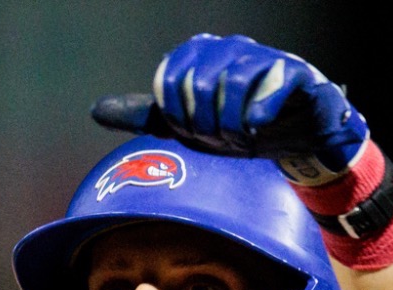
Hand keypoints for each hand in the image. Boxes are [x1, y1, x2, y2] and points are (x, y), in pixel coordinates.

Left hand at [90, 34, 366, 185]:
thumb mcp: (187, 123)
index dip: (178, 117)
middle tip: (218, 140)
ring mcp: (264, 56)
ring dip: (231, 123)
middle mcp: (230, 47)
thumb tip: (96, 111)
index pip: (170, 82)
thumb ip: (147, 115)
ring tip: (239, 138)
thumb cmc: (238, 122)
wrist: (293, 134)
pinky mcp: (295, 73)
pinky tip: (259, 128)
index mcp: (200, 54)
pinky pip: (271, 88)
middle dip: (205, 124)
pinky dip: (260, 116)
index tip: (193, 132)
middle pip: (198, 83)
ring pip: (232, 83)